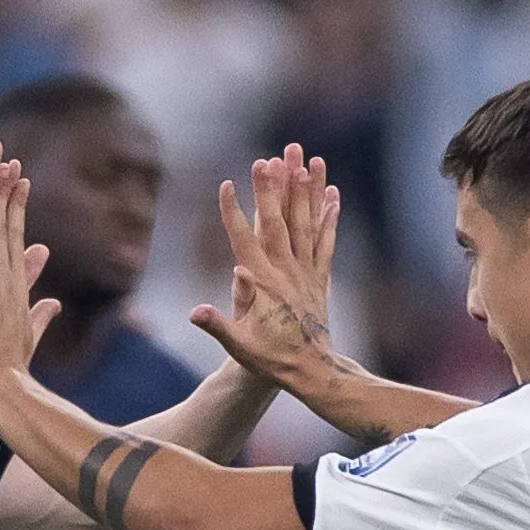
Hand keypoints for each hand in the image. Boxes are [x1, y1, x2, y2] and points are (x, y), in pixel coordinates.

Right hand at [194, 146, 341, 389]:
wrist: (311, 371)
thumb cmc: (269, 359)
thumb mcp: (238, 346)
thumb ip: (219, 325)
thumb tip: (197, 309)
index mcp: (263, 284)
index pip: (244, 241)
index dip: (233, 213)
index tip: (226, 186)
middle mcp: (286, 272)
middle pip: (277, 222)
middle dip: (272, 188)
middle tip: (267, 158)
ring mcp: (306, 272)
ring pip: (305, 224)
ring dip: (305, 191)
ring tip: (306, 160)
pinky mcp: (320, 277)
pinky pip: (326, 241)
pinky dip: (329, 217)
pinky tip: (332, 194)